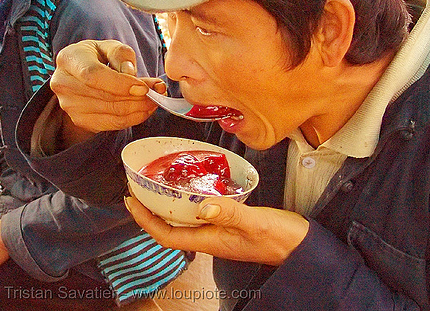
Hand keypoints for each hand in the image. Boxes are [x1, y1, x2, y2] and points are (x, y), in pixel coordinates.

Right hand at [51, 39, 163, 132]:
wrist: (82, 75)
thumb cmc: (99, 57)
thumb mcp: (110, 46)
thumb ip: (122, 55)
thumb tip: (130, 74)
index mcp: (69, 58)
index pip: (93, 75)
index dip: (120, 84)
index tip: (143, 88)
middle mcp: (63, 83)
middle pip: (104, 96)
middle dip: (136, 97)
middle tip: (158, 92)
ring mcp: (70, 105)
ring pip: (111, 112)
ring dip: (139, 108)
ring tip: (154, 99)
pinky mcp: (80, 120)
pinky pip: (112, 124)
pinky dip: (133, 119)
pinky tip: (144, 110)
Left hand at [125, 194, 308, 265]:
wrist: (297, 244)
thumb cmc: (279, 238)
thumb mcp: (255, 223)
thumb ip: (231, 213)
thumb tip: (203, 206)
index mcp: (210, 241)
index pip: (168, 235)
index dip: (146, 220)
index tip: (131, 202)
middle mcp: (210, 237)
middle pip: (170, 227)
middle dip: (151, 211)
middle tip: (138, 188)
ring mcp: (218, 230)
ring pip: (184, 220)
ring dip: (167, 205)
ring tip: (157, 185)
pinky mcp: (227, 221)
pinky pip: (200, 212)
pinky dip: (189, 201)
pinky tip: (191, 187)